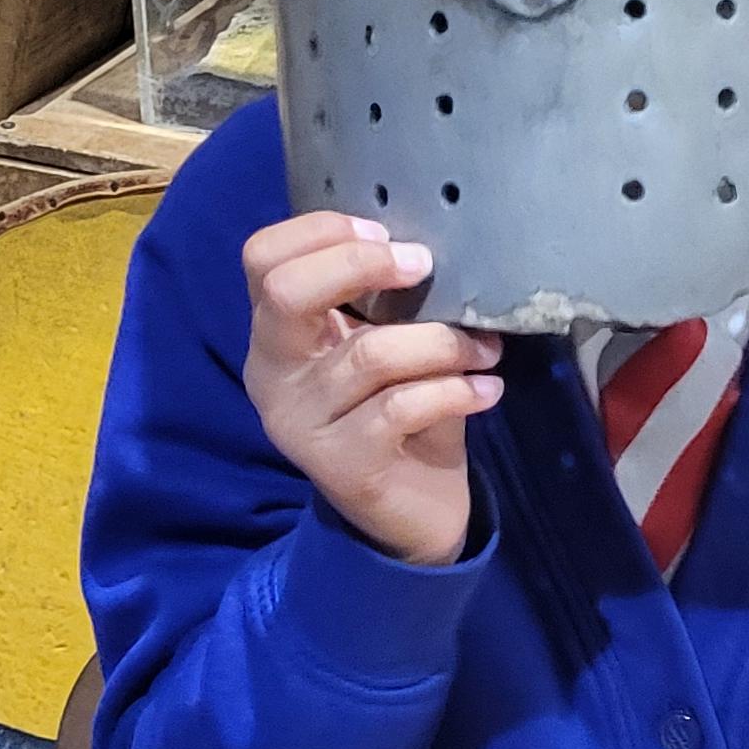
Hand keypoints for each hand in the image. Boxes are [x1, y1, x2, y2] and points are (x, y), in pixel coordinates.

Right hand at [242, 210, 501, 568]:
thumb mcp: (384, 346)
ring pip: (370, 353)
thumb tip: (427, 240)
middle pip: (287, 293)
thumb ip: (383, 301)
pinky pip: (403, 407)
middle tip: (425, 267)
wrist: (411, 516)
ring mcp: (302, 423)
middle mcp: (273, 376)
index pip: (262, 258)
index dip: (322, 231)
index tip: (388, 234)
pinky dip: (455, 390)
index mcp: (276, 336)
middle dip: (361, 264)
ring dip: (442, 342)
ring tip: (485, 349)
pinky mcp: (343, 466)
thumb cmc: (401, 415)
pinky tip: (486, 390)